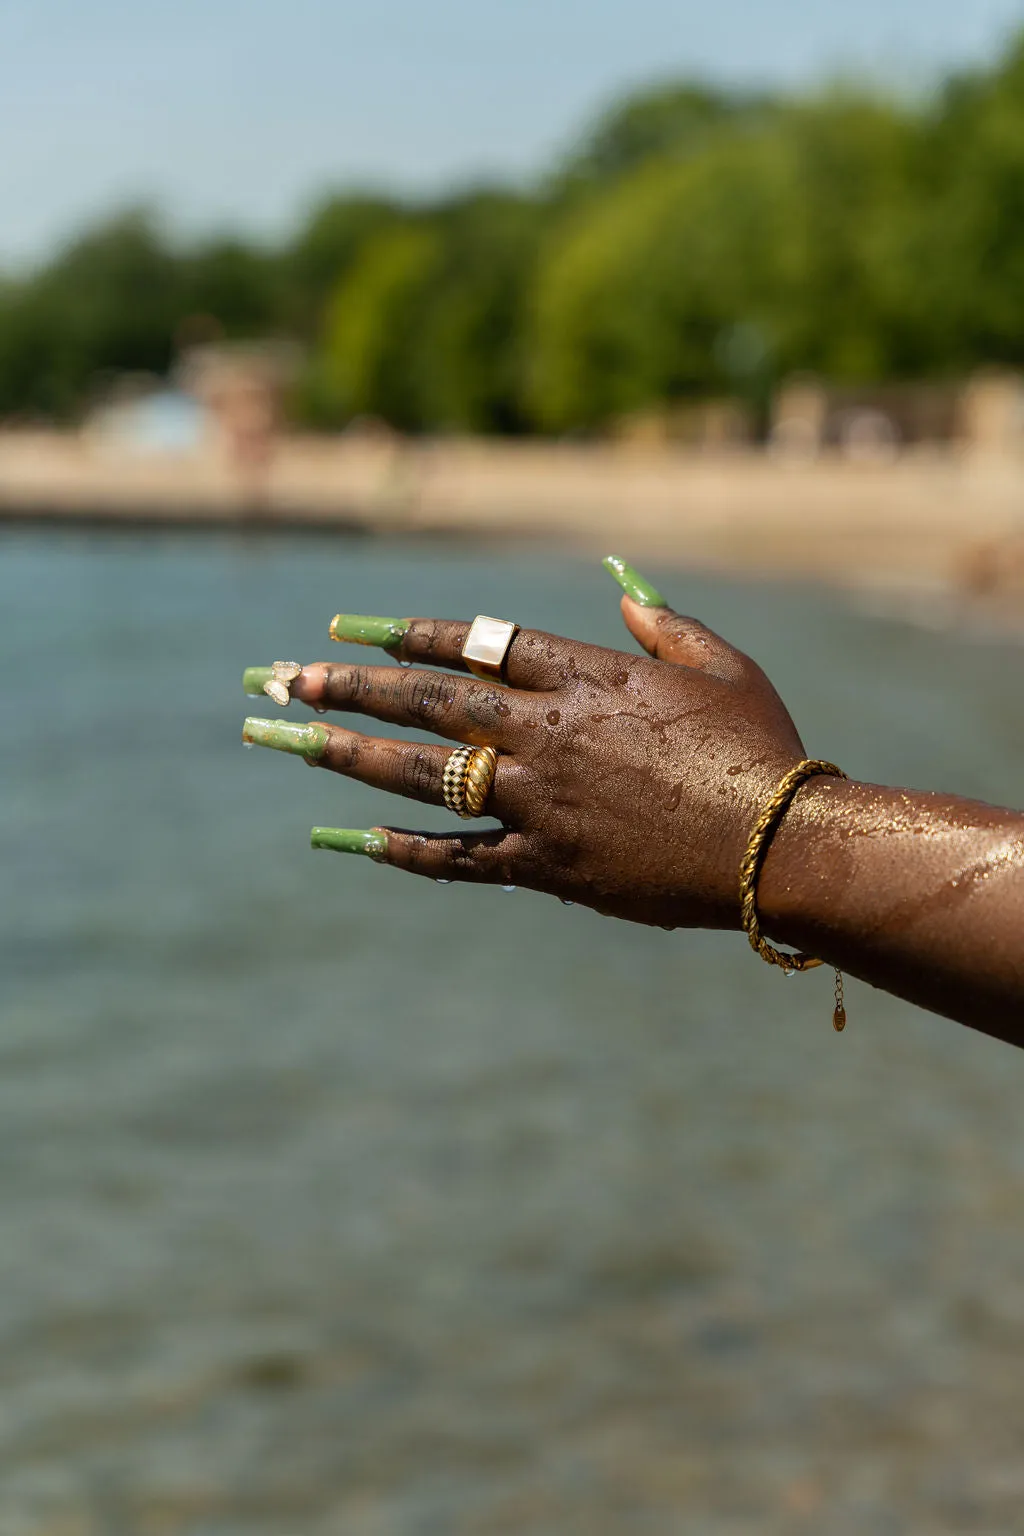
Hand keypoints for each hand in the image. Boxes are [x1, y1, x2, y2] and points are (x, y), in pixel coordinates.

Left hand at [241, 558, 806, 930]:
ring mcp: (538, 802)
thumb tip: (624, 588)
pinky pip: (459, 858)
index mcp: (585, 678)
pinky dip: (404, 851)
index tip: (350, 630)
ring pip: (424, 774)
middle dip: (350, 689)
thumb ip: (664, 624)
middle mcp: (545, 735)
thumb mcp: (723, 667)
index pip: (475, 644)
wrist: (778, 846)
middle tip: (285, 680)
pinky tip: (352, 842)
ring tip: (290, 740)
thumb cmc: (762, 749)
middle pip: (429, 703)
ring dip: (350, 754)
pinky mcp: (546, 865)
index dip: (406, 635)